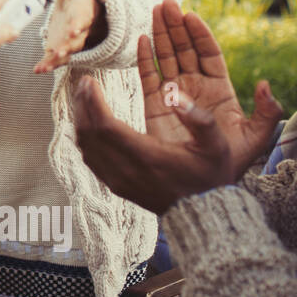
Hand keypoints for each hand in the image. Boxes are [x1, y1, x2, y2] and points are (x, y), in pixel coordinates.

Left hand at [34, 0, 99, 72]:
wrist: (81, 11)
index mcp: (84, 12)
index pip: (83, 17)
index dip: (79, 22)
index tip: (75, 27)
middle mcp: (79, 30)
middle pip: (76, 39)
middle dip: (69, 44)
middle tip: (61, 50)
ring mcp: (70, 41)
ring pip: (67, 53)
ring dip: (57, 59)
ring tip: (47, 64)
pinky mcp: (60, 49)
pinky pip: (54, 59)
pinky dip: (46, 65)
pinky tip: (37, 70)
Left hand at [73, 74, 235, 214]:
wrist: (203, 215)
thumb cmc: (210, 177)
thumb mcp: (216, 146)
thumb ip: (199, 119)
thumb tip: (176, 95)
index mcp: (147, 156)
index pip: (105, 126)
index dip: (93, 101)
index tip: (89, 81)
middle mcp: (126, 170)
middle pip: (89, 134)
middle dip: (82, 105)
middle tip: (83, 83)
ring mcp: (118, 181)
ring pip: (86, 147)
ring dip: (80, 120)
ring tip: (83, 98)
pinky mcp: (116, 187)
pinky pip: (91, 159)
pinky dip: (84, 138)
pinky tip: (88, 123)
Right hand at [138, 0, 283, 178]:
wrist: (201, 187)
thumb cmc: (230, 164)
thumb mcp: (257, 139)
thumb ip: (267, 112)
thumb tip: (263, 84)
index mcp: (221, 91)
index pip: (209, 54)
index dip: (200, 34)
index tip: (190, 15)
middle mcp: (196, 88)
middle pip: (185, 50)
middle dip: (175, 26)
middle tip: (166, 3)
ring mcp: (174, 95)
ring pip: (166, 58)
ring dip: (160, 34)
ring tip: (154, 11)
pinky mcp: (155, 107)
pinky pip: (148, 77)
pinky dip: (144, 58)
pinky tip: (142, 40)